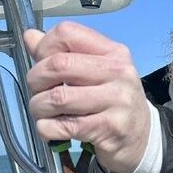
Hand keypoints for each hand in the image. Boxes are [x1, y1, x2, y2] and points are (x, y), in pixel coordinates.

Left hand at [24, 22, 150, 172]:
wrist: (142, 139)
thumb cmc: (114, 102)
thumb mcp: (96, 73)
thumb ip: (63, 54)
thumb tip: (30, 37)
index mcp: (113, 52)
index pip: (67, 33)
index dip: (43, 47)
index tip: (41, 64)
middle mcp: (118, 73)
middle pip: (58, 64)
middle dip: (36, 80)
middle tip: (37, 92)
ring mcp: (116, 101)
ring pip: (57, 97)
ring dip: (38, 108)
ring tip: (42, 113)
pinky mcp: (109, 128)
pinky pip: (63, 126)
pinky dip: (46, 129)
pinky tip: (51, 130)